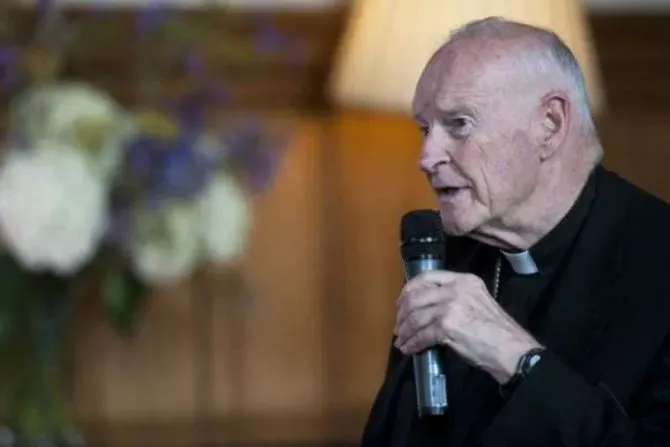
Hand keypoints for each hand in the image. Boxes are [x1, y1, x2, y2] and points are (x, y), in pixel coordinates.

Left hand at [394, 270, 541, 383]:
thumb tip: (428, 308)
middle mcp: (455, 289)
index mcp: (463, 280)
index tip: (402, 303)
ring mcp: (449, 306)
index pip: (427, 277)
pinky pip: (421, 335)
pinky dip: (412, 343)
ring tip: (401, 340)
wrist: (511, 349)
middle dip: (402, 313)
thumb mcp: (478, 301)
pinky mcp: (446, 326)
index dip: (409, 290)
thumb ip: (455, 298)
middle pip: (416, 296)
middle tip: (398, 325)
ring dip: (405, 331)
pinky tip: (409, 348)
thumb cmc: (497, 330)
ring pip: (415, 317)